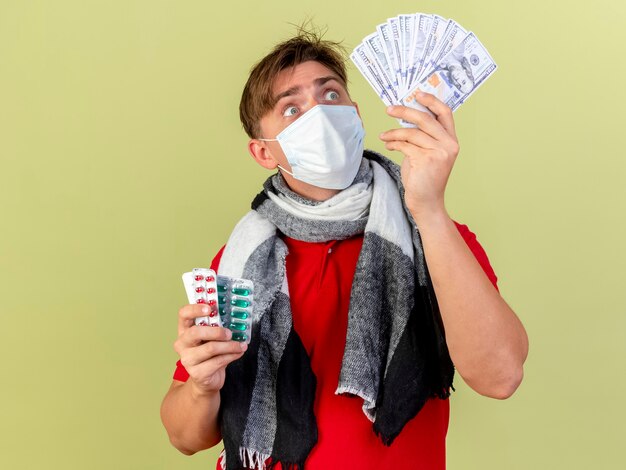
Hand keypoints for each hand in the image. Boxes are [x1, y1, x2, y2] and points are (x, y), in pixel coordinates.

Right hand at [174, 304, 246, 395]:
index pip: (183, 314)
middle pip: (195, 332)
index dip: (195, 309)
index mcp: (184, 330)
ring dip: (230, 346)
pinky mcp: (197, 373)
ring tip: (241, 345)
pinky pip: (217, 361)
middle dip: (216, 331)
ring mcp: (187, 359)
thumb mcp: (211, 338)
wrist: (206, 380)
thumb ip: (217, 327)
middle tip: (230, 333)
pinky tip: (238, 353)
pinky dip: (231, 356)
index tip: (210, 308)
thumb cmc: (210, 354)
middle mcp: (182, 344)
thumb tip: (234, 318)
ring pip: (210, 348)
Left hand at [379, 93, 459, 221]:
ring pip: (412, 132)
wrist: (426, 202)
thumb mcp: (426, 152)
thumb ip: (422, 136)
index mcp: (451, 140)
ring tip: (384, 135)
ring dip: (394, 132)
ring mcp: (439, 152)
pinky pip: (405, 145)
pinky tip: (388, 144)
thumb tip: (404, 117)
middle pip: (426, 118)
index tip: (417, 93)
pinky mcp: (426, 160)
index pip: (445, 113)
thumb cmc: (424, 177)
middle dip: (405, 111)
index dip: (431, 101)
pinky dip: (394, 143)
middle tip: (389, 109)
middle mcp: (449, 144)